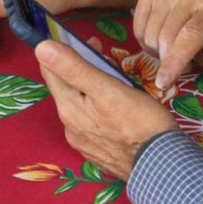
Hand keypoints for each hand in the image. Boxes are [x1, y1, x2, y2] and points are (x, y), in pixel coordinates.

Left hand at [36, 40, 178, 180]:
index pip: (50, 71)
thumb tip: (41, 47)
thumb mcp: (108, 89)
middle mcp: (70, 127)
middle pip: (66, 88)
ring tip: (111, 76)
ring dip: (89, 86)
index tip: (77, 36)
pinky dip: (97, 106)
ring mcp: (84, 142)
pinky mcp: (99, 151)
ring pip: (80, 105)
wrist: (162, 166)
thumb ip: (74, 68)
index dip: (60, 50)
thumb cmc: (139, 122)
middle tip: (101, 51)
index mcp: (68, 108)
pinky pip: (92, 121)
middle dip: (78, 66)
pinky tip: (115, 105)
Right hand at [134, 0, 202, 89]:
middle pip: (167, 35)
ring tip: (174, 51)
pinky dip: (145, 42)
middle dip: (168, 60)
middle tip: (183, 65)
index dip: (175, 60)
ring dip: (157, 51)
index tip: (162, 82)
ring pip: (150, 32)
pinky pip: (138, 26)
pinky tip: (160, 41)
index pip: (192, 33)